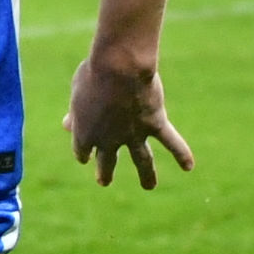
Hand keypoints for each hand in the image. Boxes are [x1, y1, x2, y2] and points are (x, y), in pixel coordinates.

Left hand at [62, 55, 193, 189]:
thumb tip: (66, 125)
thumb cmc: (94, 73)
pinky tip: (188, 167)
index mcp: (86, 133)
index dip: (84, 152)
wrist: (119, 66)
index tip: (85, 154)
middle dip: (105, 173)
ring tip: (149, 186)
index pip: (82, 151)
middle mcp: (110, 139)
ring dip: (147, 176)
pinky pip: (171, 141)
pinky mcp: (155, 123)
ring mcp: (134, 134)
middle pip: (107, 162)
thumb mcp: (77, 91)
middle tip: (104, 182)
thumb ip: (75, 112)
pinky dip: (181, 154)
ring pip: (143, 160)